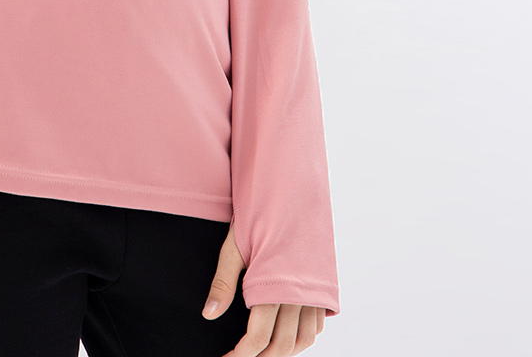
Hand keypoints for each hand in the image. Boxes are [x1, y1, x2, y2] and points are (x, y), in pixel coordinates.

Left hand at [202, 221, 325, 354]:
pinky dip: (302, 338)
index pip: (258, 337)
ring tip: (263, 352)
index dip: (241, 354)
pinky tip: (287, 336)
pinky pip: (316, 325)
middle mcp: (298, 293)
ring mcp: (314, 291)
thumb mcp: (235, 245)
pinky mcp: (323, 287)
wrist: (292, 191)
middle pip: (282, 345)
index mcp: (274, 286)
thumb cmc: (259, 215)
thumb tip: (208, 314)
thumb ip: (223, 282)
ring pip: (303, 340)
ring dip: (284, 352)